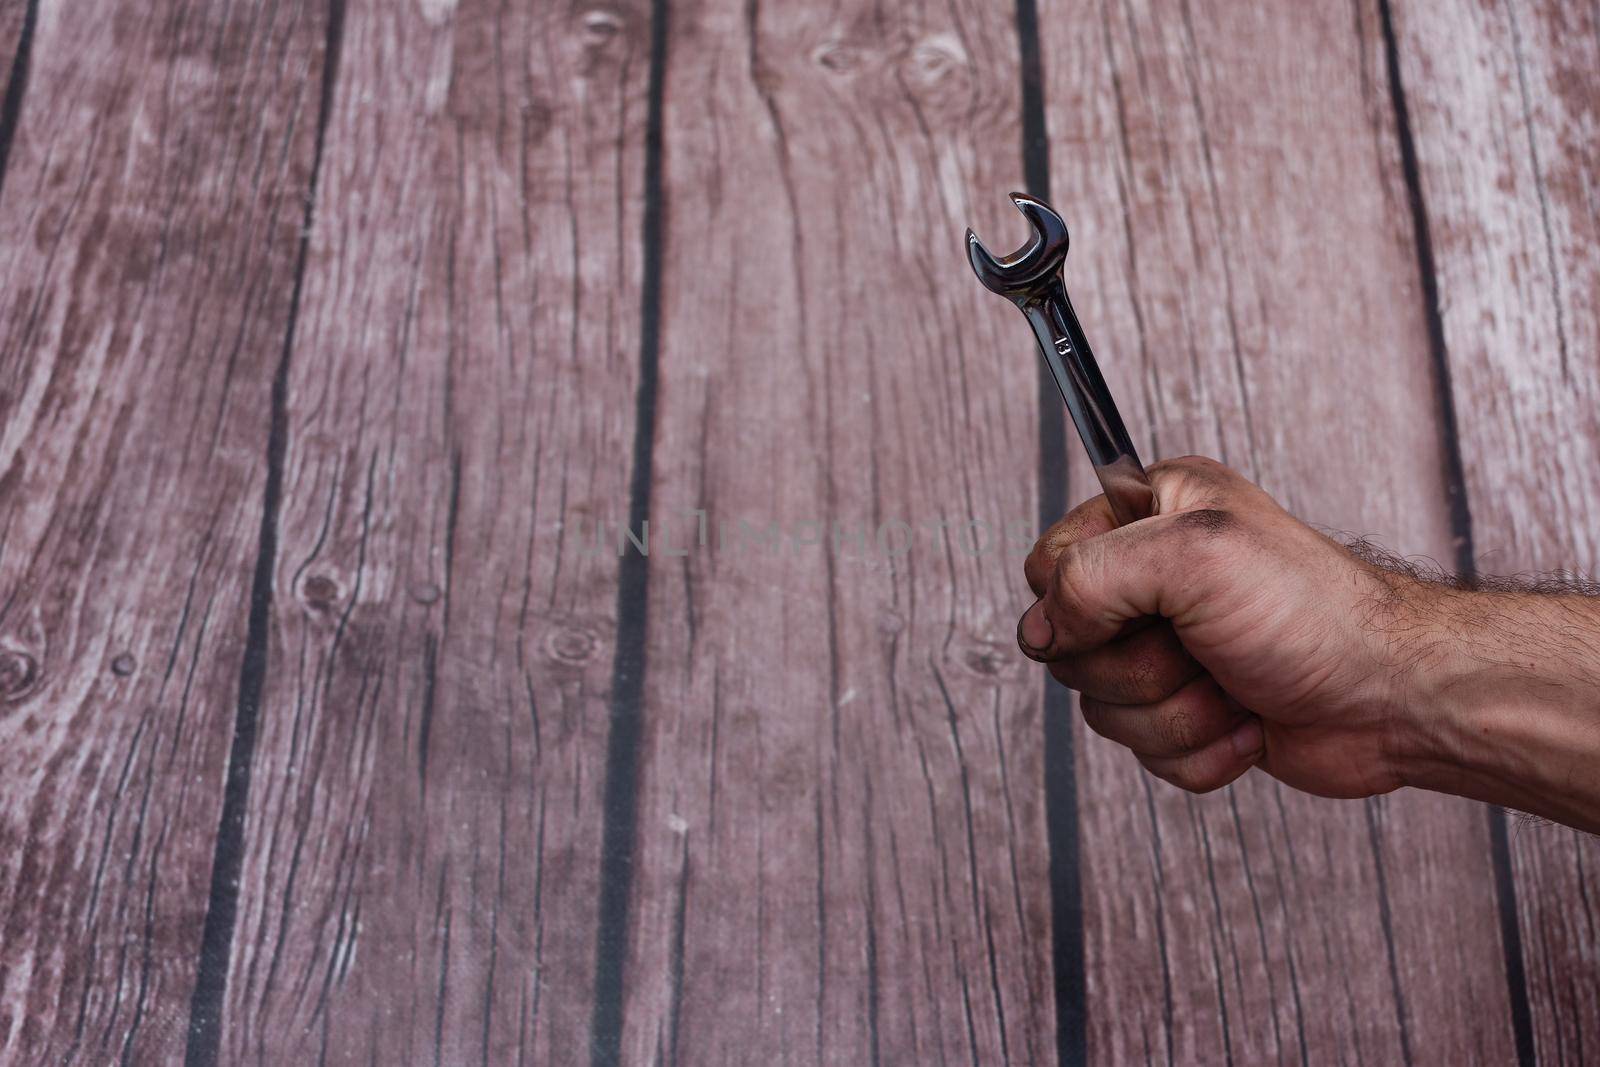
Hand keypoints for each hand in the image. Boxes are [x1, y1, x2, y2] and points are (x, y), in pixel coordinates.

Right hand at [1020, 455, 1424, 798]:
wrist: (1394, 695)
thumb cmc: (1315, 612)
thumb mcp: (1193, 558)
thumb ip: (1090, 577)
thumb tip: (1038, 632)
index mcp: (1151, 516)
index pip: (1048, 565)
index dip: (1074, 605)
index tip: (1134, 613)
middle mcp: (1154, 581)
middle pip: (1070, 649)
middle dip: (1140, 669)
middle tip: (1202, 649)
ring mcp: (1169, 651)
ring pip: (1103, 710)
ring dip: (1176, 714)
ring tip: (1235, 687)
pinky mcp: (1189, 714)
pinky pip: (1145, 754)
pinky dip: (1199, 751)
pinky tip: (1248, 723)